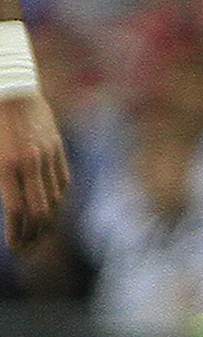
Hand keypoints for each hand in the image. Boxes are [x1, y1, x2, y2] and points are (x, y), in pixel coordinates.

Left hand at [0, 91, 67, 251]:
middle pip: (40, 211)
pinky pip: (62, 182)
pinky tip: (51, 210)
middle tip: (28, 251)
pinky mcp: (57, 148)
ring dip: (48, 222)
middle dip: (35, 236)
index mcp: (6, 164)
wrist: (10, 85)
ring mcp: (47, 155)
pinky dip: (58, 200)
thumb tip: (8, 208)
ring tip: (40, 236)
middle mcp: (30, 163)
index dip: (18, 234)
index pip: (18, 211)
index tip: (16, 249)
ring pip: (54, 199)